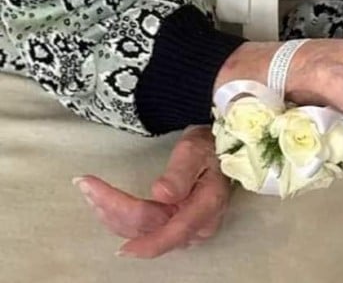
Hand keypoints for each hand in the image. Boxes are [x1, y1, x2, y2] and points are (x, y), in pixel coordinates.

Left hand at [74, 126, 230, 257]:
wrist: (218, 150)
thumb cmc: (207, 147)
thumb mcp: (195, 151)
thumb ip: (180, 174)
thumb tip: (161, 195)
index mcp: (206, 208)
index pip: (168, 229)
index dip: (137, 231)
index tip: (108, 216)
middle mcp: (196, 228)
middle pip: (147, 229)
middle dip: (113, 209)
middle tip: (86, 185)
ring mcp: (185, 232)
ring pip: (140, 232)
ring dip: (111, 214)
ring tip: (89, 191)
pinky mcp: (174, 229)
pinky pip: (142, 230)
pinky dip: (119, 217)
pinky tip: (103, 205)